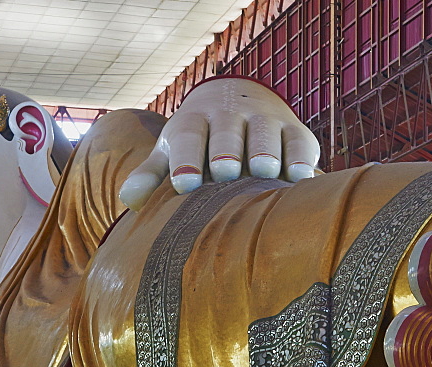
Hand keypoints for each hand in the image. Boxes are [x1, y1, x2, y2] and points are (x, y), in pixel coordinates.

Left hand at [118, 77, 319, 209]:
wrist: (240, 99)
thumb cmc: (200, 139)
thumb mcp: (172, 150)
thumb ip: (151, 175)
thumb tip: (129, 201)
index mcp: (195, 121)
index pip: (188, 135)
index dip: (185, 158)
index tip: (185, 184)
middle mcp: (230, 115)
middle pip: (227, 130)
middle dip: (226, 149)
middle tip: (225, 172)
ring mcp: (265, 120)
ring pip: (265, 132)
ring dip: (266, 150)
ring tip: (266, 171)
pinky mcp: (295, 131)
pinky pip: (300, 143)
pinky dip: (302, 159)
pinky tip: (301, 178)